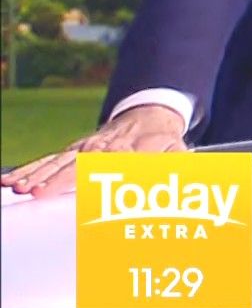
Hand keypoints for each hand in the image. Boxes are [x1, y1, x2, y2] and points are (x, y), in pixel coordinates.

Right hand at [3, 105, 187, 198]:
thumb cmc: (163, 141)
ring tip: (18, 187)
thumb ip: (175, 163)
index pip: (105, 164)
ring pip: (58, 161)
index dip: (88, 176)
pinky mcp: (73, 150)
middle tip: (36, 193)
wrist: (150, 114)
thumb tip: (178, 172)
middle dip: (55, 178)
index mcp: (128, 150)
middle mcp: (102, 148)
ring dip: (38, 174)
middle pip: (76, 164)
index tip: (76, 186)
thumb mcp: (176, 150)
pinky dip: (31, 168)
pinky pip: (50, 159)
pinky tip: (13, 179)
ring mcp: (84, 148)